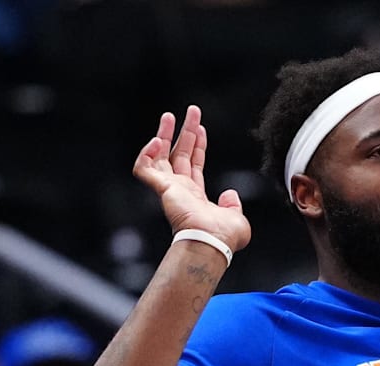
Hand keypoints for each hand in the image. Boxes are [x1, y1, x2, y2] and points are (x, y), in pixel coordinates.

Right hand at [133, 105, 251, 251]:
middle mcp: (181, 191)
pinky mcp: (161, 188)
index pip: (194, 164)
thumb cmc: (224, 237)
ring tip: (169, 116)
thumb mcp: (236, 218)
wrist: (211, 241)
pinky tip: (157, 141)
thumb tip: (230, 193)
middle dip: (184, 132)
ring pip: (159, 156)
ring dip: (164, 134)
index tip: (201, 128)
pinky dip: (146, 154)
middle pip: (178, 154)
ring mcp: (170, 189)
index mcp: (196, 196)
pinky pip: (143, 168)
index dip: (197, 146)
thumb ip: (233, 205)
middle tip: (191, 111)